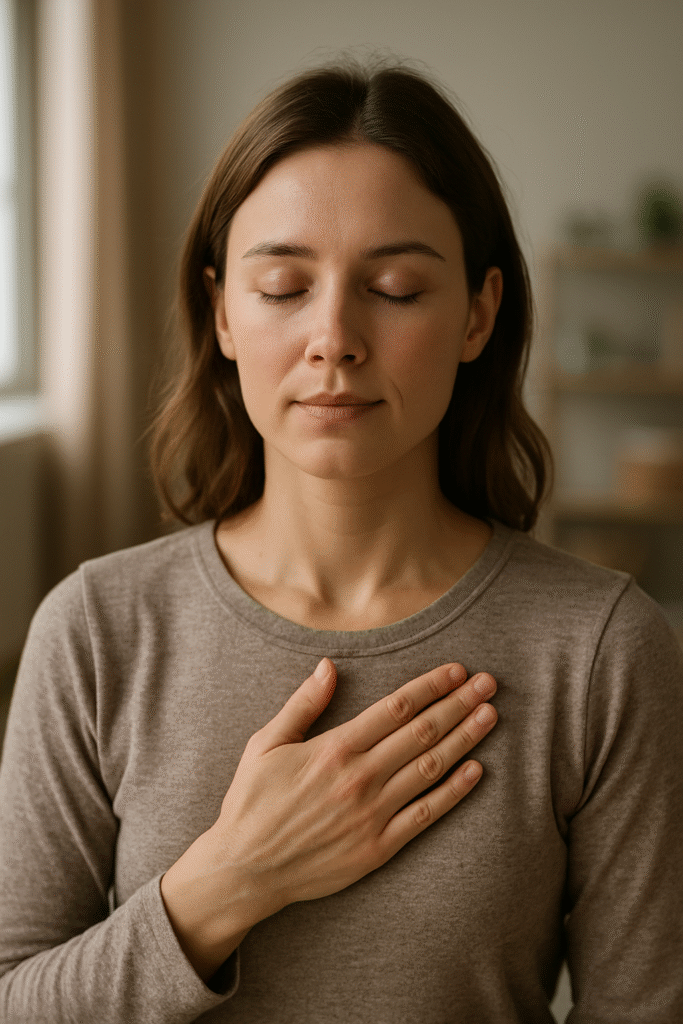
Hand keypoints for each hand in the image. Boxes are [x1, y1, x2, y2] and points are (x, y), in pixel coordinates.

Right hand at [209, 657, 496, 913]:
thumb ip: (302, 704)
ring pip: (430, 768)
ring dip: (465, 739)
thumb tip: (328, 666)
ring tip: (490, 716)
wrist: (245, 869)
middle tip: (488, 684)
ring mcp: (372, 814)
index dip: (431, 686)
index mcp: (334, 748)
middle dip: (459, 704)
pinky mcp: (378, 847)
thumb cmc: (251, 802)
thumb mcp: (265, 744)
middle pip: (422, 732)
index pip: (396, 707)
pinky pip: (425, 815)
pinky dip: (454, 791)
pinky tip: (476, 771)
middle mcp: (359, 778)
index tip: (456, 670)